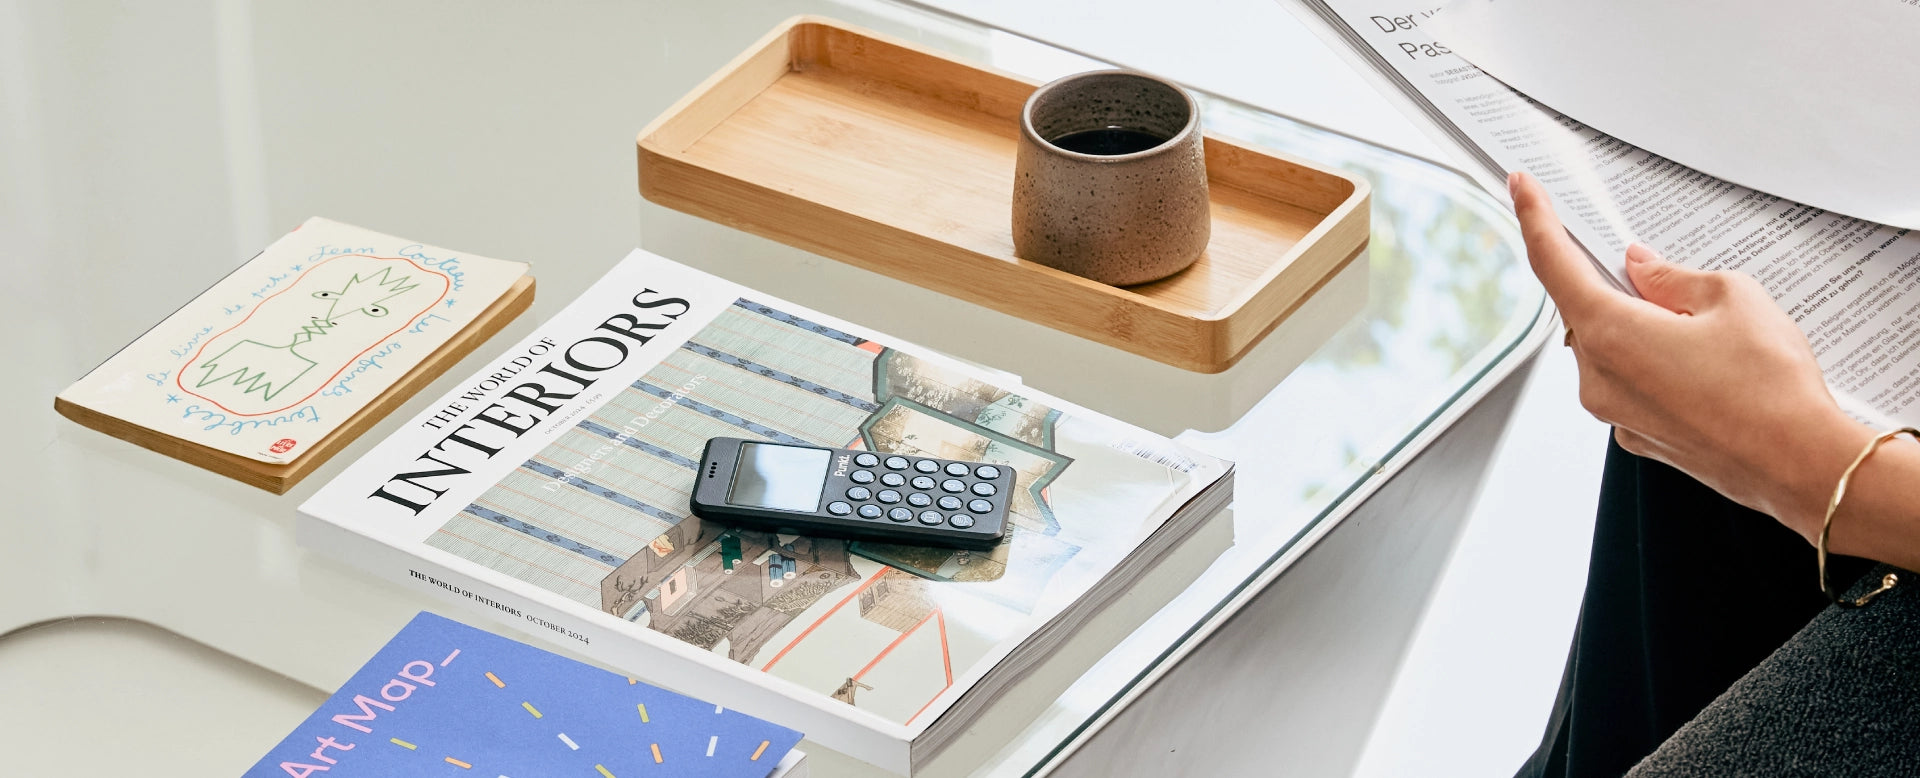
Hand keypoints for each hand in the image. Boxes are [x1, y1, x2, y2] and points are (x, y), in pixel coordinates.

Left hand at [1509, 171, 1873, 540]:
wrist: (1802, 467)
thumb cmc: (1770, 386)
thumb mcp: (1732, 298)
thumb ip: (1674, 276)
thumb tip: (1642, 267)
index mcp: (1609, 335)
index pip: (1554, 264)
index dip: (1535, 219)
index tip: (1521, 187)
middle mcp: (1598, 379)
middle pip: (1582, 309)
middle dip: (1606, 279)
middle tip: (1641, 258)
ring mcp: (1616, 415)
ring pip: (1609, 349)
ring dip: (1636, 325)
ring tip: (1699, 321)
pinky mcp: (1640, 437)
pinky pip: (1631, 383)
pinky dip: (1652, 362)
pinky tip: (1699, 360)